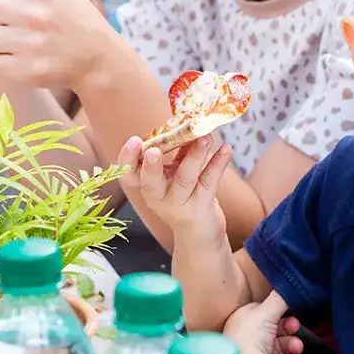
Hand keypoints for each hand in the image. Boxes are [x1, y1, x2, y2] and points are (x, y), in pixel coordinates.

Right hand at [116, 134, 231, 244]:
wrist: (199, 233)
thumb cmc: (184, 195)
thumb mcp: (175, 173)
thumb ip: (177, 150)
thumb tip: (185, 121)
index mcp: (147, 186)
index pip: (129, 174)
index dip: (127, 158)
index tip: (134, 140)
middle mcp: (158, 198)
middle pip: (150, 184)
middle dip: (151, 167)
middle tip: (154, 150)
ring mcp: (179, 205)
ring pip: (185, 180)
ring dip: (195, 156)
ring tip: (206, 136)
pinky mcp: (201, 208)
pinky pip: (209, 183)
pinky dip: (218, 164)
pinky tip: (226, 149)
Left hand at [223, 292, 303, 353]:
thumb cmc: (248, 338)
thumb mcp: (264, 312)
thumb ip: (278, 298)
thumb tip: (289, 284)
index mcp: (246, 318)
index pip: (268, 311)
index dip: (283, 312)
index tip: (293, 314)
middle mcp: (253, 334)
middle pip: (280, 328)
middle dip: (292, 329)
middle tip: (295, 330)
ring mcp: (260, 350)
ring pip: (284, 344)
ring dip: (294, 345)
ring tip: (296, 348)